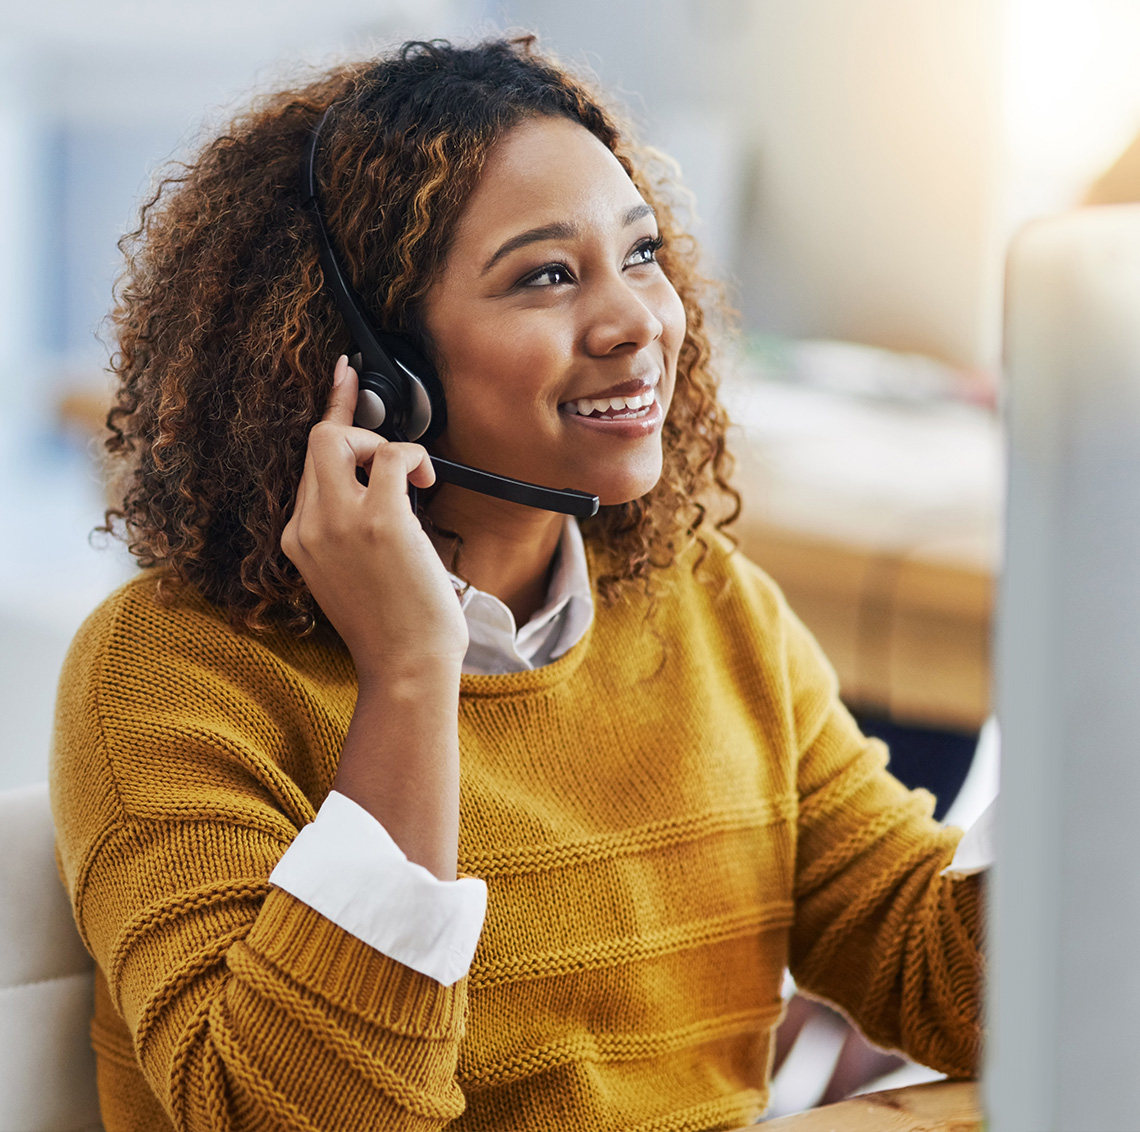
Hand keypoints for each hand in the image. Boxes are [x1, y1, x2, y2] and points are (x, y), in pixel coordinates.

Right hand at [281, 356, 467, 683]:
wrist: (405, 667)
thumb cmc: (391, 627)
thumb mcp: (348, 574)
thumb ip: (345, 529)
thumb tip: (378, 482)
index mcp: (298, 539)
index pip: (306, 465)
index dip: (329, 417)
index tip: (342, 378)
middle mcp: (308, 526)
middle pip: (317, 441)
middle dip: (354, 424)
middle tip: (386, 439)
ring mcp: (338, 522)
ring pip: (340, 437)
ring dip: (382, 443)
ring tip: (412, 479)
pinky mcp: (378, 521)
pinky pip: (389, 455)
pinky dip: (412, 456)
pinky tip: (426, 481)